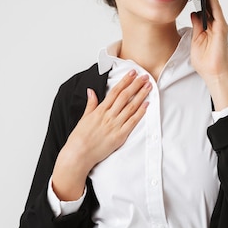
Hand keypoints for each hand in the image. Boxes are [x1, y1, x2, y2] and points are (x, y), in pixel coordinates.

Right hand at [51, 70, 150, 200]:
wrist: (79, 154)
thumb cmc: (79, 138)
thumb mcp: (84, 118)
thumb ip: (91, 104)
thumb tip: (91, 91)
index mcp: (100, 110)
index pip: (115, 91)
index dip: (125, 81)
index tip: (132, 73)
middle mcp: (109, 116)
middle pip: (125, 96)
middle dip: (136, 84)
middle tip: (145, 76)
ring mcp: (115, 125)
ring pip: (131, 107)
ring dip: (141, 95)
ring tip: (148, 86)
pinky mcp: (120, 136)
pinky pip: (132, 122)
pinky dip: (140, 112)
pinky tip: (147, 104)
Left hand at [190, 0, 227, 109]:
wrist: (213, 73)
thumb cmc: (205, 61)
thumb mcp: (195, 39)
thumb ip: (196, 25)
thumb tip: (194, 13)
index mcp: (209, 25)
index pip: (204, 6)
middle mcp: (216, 23)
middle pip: (209, 1)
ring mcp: (220, 25)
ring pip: (213, 3)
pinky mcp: (221, 28)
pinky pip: (216, 10)